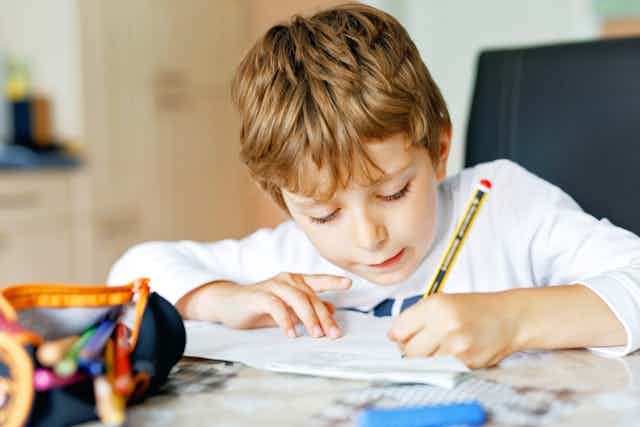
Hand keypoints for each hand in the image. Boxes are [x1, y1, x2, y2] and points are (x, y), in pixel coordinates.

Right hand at [181, 273, 350, 338]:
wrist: (228, 304)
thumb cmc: (259, 306)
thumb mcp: (287, 308)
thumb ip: (307, 307)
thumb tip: (332, 308)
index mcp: (294, 281)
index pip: (318, 280)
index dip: (333, 281)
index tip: (350, 283)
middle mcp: (286, 279)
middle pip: (310, 296)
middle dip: (324, 316)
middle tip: (333, 334)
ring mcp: (272, 285)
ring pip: (297, 299)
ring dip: (308, 318)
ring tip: (315, 334)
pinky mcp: (259, 296)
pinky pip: (276, 306)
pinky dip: (286, 321)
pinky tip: (291, 333)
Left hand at [387, 292, 520, 368]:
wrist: (510, 318)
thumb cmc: (474, 308)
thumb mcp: (442, 300)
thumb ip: (416, 316)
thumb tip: (393, 336)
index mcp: (436, 306)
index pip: (399, 330)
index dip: (397, 335)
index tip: (400, 336)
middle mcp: (445, 326)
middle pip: (409, 351)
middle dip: (409, 350)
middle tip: (418, 344)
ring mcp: (457, 348)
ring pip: (424, 363)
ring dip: (425, 358)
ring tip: (437, 346)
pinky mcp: (467, 364)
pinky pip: (442, 369)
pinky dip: (442, 364)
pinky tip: (452, 352)